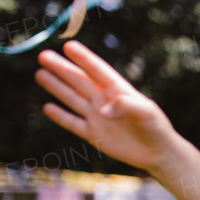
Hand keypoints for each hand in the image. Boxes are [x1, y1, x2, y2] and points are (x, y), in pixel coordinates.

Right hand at [35, 40, 183, 173]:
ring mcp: (98, 117)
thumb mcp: (147, 113)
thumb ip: (126, 105)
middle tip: (44, 55)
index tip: (69, 46)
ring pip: (72, 98)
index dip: (84, 59)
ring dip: (57, 86)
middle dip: (62, 68)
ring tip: (40, 73)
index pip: (98, 71)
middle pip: (80, 81)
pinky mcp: (94, 134)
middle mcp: (105, 101)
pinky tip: (47, 107)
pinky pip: (73, 123)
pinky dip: (60, 116)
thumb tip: (101, 111)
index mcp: (119, 90)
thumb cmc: (157, 128)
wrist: (158, 153)